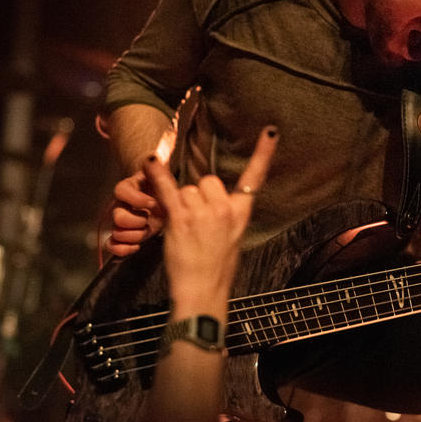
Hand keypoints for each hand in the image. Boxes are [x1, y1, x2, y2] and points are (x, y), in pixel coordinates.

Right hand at [106, 170, 165, 255]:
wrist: (162, 201)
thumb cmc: (161, 188)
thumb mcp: (162, 178)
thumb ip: (158, 169)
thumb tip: (153, 158)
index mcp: (128, 188)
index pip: (121, 191)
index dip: (137, 199)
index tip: (153, 203)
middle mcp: (121, 205)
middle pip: (117, 217)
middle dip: (136, 221)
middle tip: (149, 220)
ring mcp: (121, 222)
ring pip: (116, 232)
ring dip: (133, 235)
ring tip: (146, 231)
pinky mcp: (125, 235)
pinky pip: (113, 245)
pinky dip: (122, 249)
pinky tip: (137, 246)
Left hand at [143, 128, 277, 305]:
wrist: (203, 291)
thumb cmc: (218, 269)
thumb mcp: (235, 238)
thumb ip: (227, 214)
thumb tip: (212, 199)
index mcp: (242, 213)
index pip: (255, 177)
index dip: (263, 153)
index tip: (270, 130)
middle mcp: (224, 208)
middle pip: (207, 181)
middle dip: (198, 194)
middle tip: (196, 221)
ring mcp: (202, 212)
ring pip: (186, 189)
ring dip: (180, 203)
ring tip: (184, 229)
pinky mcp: (180, 218)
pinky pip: (167, 189)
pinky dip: (156, 175)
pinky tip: (149, 161)